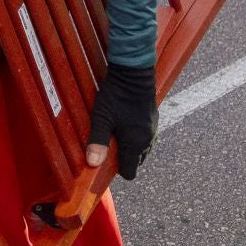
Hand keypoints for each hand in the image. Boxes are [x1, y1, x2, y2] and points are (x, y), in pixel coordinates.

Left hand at [86, 63, 156, 179]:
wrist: (135, 73)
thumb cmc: (116, 96)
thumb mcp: (102, 118)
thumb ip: (98, 141)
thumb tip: (93, 164)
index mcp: (135, 144)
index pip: (129, 172)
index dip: (117, 170)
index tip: (106, 162)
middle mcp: (147, 140)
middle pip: (136, 161)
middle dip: (122, 159)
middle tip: (108, 145)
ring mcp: (152, 130)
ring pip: (141, 149)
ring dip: (129, 147)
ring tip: (115, 133)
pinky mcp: (153, 120)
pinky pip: (145, 137)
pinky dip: (135, 136)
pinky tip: (124, 123)